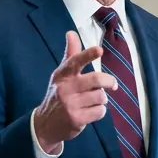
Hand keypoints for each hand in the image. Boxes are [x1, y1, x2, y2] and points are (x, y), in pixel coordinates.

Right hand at [33, 30, 116, 153]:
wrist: (45, 125)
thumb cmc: (58, 95)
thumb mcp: (61, 75)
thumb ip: (71, 55)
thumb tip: (71, 32)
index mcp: (62, 74)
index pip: (75, 61)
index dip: (88, 55)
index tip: (99, 50)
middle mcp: (65, 88)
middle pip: (97, 80)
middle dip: (110, 82)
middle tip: (113, 85)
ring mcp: (70, 105)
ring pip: (101, 97)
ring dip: (102, 99)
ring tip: (94, 101)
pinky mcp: (76, 119)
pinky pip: (100, 111)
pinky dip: (99, 111)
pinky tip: (90, 112)